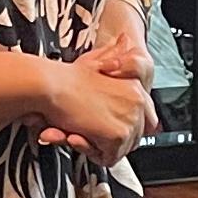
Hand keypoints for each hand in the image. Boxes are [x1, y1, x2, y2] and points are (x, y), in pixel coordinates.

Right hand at [34, 44, 158, 162]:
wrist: (50, 85)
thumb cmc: (66, 76)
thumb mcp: (95, 61)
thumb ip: (113, 54)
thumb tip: (126, 38)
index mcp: (137, 88)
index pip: (147, 121)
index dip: (125, 129)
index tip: (103, 130)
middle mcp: (139, 103)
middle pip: (135, 139)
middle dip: (111, 142)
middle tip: (85, 133)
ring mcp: (130, 119)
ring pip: (121, 150)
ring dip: (98, 147)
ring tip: (76, 132)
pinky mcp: (118, 134)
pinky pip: (109, 158)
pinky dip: (90, 153)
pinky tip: (75, 136)